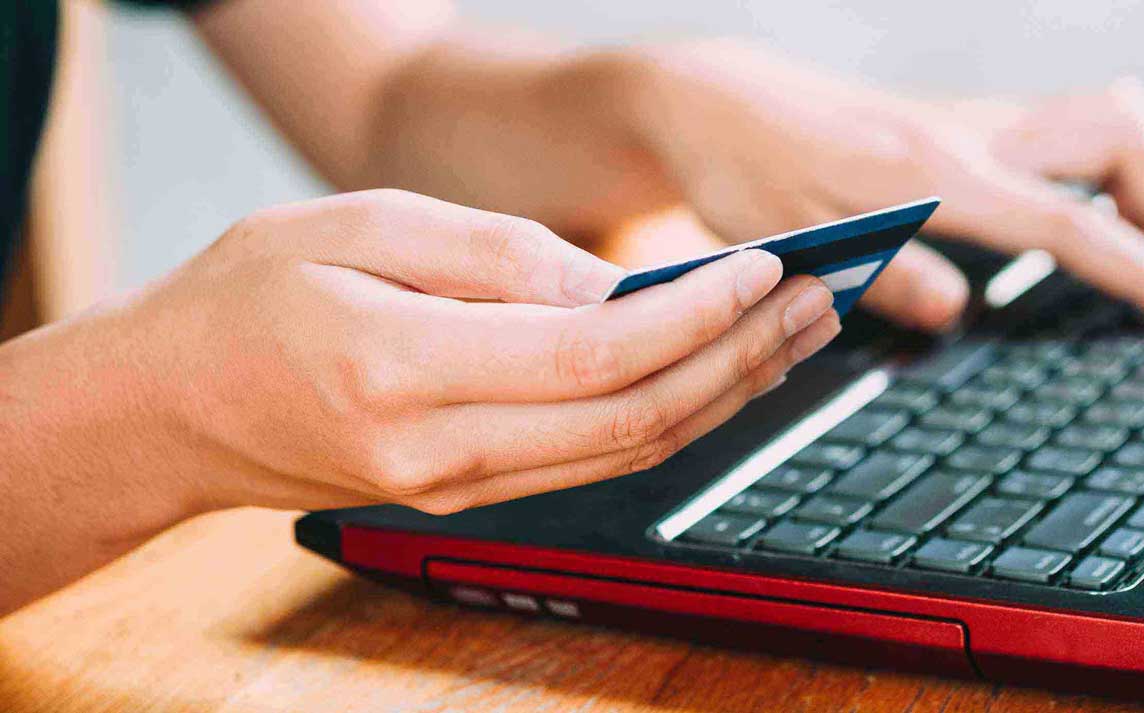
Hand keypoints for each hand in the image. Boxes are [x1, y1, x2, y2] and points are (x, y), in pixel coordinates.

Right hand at [8, 190, 840, 520]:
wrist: (167, 409)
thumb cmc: (244, 297)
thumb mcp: (353, 224)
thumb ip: (490, 256)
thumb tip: (613, 285)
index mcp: (405, 370)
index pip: (594, 356)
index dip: (696, 315)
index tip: (764, 267)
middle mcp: (440, 452)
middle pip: (635, 418)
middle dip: (741, 357)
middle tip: (816, 298)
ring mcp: (457, 488)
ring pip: (630, 454)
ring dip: (725, 394)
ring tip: (795, 335)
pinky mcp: (468, 496)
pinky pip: (595, 465)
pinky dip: (672, 417)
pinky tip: (718, 375)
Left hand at [614, 42, 1143, 331]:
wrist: (713, 102)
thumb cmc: (743, 170)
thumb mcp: (795, 243)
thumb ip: (882, 277)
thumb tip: (960, 313)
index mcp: (935, 175)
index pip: (1069, 223)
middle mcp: (969, 137)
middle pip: (1123, 132)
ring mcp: (972, 125)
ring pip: (1106, 118)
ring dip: (1143, 179)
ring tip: (1124, 247)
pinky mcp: (962, 127)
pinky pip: (1066, 131)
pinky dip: (1101, 172)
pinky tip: (1070, 219)